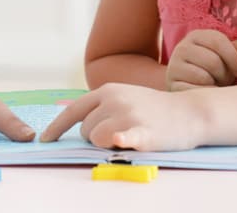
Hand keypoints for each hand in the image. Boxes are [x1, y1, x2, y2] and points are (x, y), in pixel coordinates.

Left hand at [40, 83, 209, 151]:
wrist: (190, 112)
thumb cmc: (155, 110)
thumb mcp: (125, 97)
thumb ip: (101, 106)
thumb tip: (73, 119)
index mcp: (108, 91)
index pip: (74, 111)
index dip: (57, 128)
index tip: (45, 140)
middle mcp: (114, 100)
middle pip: (86, 131)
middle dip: (95, 138)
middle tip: (120, 134)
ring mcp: (128, 114)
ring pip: (97, 141)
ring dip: (107, 146)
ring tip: (129, 138)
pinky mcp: (143, 131)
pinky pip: (124, 137)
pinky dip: (120, 139)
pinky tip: (120, 139)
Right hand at [166, 29, 236, 90]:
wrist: (188, 84)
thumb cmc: (213, 69)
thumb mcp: (226, 56)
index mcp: (196, 36)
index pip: (218, 41)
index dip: (234, 57)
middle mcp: (182, 48)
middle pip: (213, 61)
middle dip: (225, 74)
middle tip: (225, 80)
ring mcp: (174, 67)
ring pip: (204, 77)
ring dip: (215, 85)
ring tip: (214, 84)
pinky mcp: (172, 85)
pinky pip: (195, 91)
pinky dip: (206, 94)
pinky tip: (206, 93)